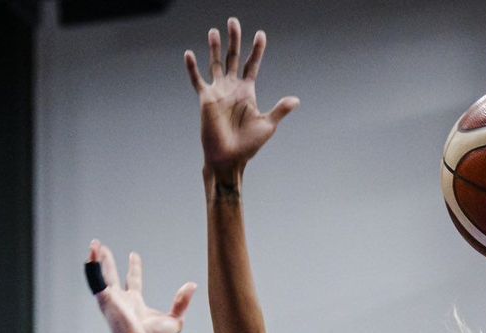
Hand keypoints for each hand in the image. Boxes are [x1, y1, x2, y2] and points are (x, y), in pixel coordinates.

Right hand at [87, 240, 196, 332]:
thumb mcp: (175, 320)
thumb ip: (182, 302)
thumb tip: (192, 285)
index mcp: (135, 303)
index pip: (133, 281)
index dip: (134, 267)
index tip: (133, 255)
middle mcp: (121, 299)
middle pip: (112, 276)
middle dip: (107, 262)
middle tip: (102, 247)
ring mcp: (111, 299)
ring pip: (101, 275)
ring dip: (97, 259)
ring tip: (94, 243)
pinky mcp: (104, 298)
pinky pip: (96, 278)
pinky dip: (92, 266)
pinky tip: (91, 252)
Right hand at [183, 17, 298, 177]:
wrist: (230, 158)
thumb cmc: (248, 146)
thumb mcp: (267, 125)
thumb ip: (280, 110)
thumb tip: (296, 100)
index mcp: (247, 92)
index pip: (252, 65)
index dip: (256, 50)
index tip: (260, 34)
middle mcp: (232, 88)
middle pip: (233, 57)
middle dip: (234, 40)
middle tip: (233, 21)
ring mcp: (218, 92)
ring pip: (215, 64)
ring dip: (214, 47)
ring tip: (214, 30)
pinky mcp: (206, 99)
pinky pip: (197, 80)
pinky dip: (192, 68)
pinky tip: (189, 54)